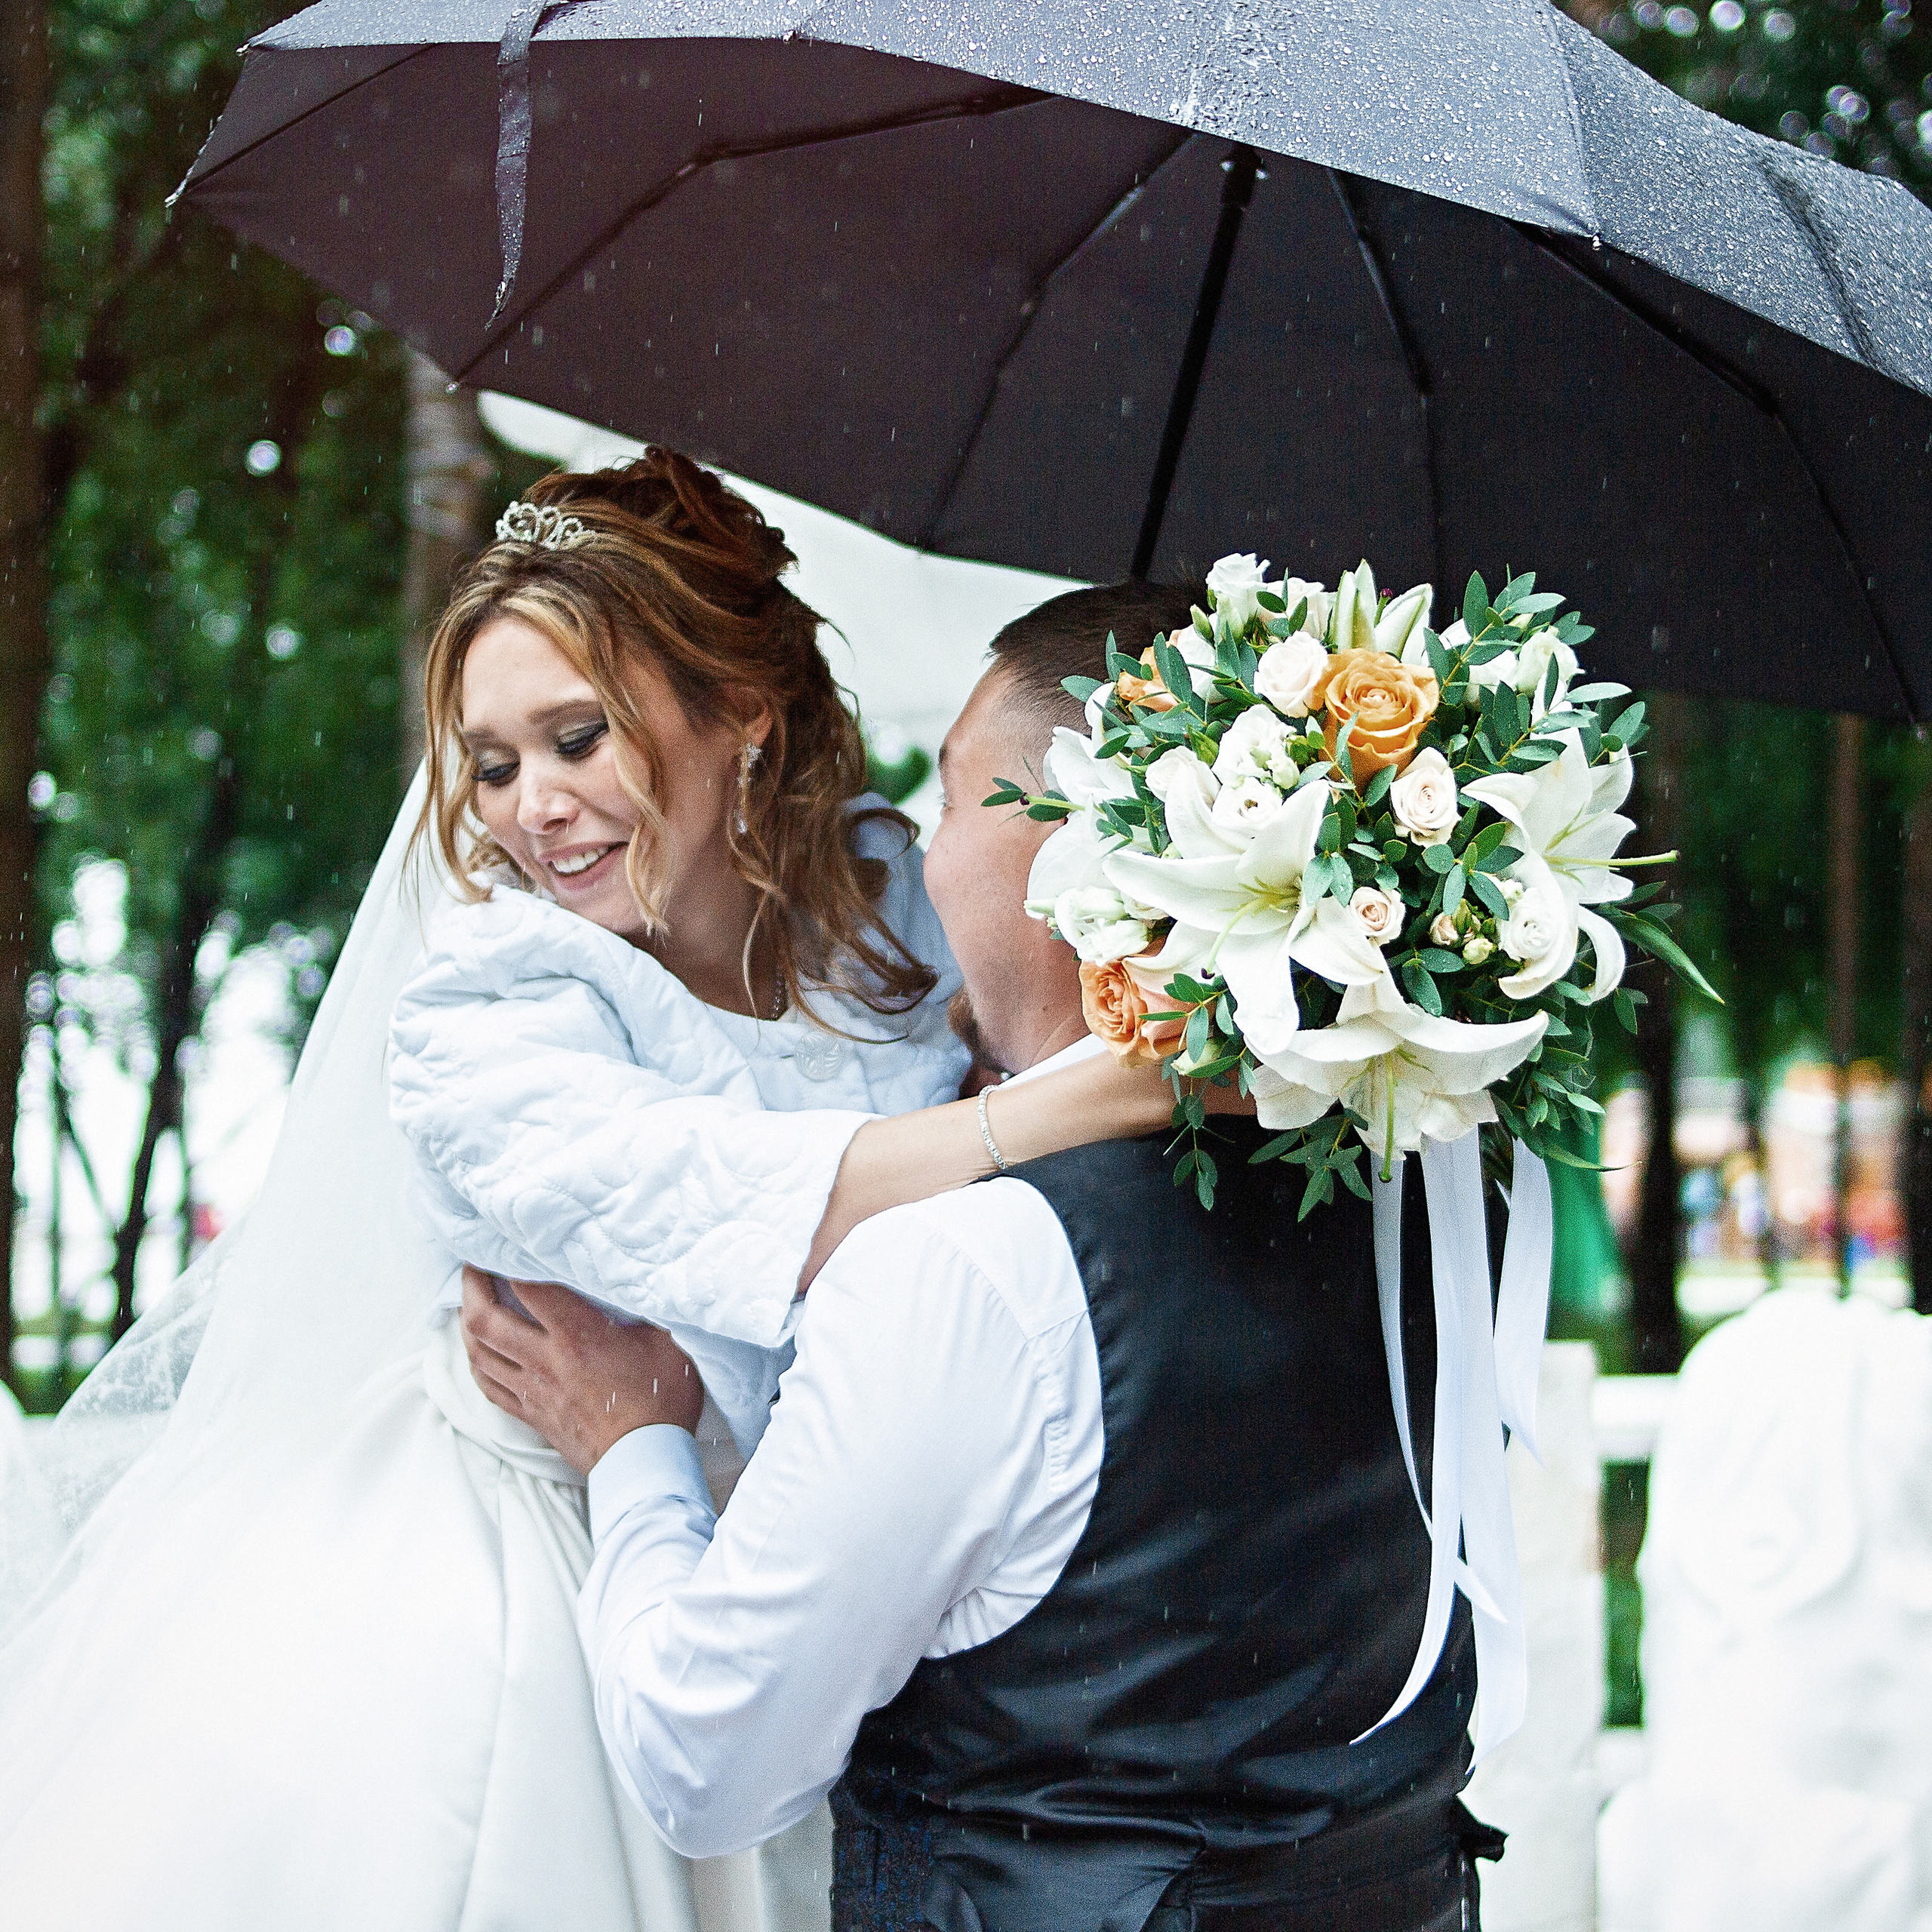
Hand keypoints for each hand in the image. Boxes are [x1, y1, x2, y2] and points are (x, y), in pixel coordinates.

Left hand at [459, 1265, 703, 1475]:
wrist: (644, 1463)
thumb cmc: (661, 1404)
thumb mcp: (669, 1342)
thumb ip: (650, 1306)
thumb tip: (647, 1276)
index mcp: (577, 1336)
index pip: (529, 1287)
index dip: (511, 1258)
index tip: (506, 1238)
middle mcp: (545, 1361)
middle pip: (485, 1318)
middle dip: (472, 1285)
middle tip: (473, 1263)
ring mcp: (533, 1390)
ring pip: (478, 1352)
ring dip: (467, 1322)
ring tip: (470, 1300)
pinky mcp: (532, 1414)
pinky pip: (489, 1385)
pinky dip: (476, 1361)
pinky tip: (478, 1351)